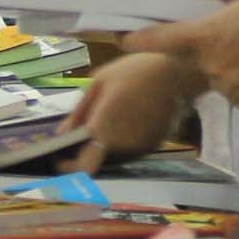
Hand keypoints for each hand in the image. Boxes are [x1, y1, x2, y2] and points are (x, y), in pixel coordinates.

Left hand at [63, 51, 205, 164]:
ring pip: (112, 155)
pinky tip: (123, 120)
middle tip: (78, 133)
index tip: (61, 156)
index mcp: (104, 130)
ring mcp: (139, 148)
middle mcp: (122, 145)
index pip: (82, 167)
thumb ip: (78, 112)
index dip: (68, 167)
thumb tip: (62, 133)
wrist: (176, 71)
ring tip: (103, 121)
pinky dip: (121, 141)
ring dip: (103, 146)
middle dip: (84, 151)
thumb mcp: (98, 83)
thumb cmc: (132, 72)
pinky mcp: (153, 145)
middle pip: (96, 160)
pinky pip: (129, 148)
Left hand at [121, 0, 238, 113]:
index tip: (117, 36)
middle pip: (196, 57)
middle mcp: (213, 68)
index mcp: (208, 36)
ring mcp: (231, 91)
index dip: (135, 38)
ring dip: (229, 64)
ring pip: (218, 75)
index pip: (160, 40)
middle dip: (210, 44)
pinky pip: (237, 92)